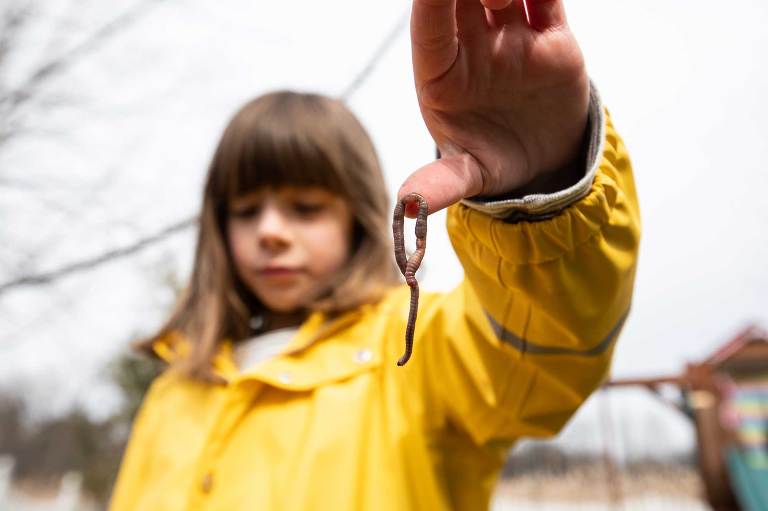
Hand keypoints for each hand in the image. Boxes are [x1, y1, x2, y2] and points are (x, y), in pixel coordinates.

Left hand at [399, 0, 588, 214]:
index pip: (429, 27)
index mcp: (442, 74)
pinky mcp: (551, 34)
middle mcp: (472, 47)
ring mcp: (510, 36)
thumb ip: (441, 184)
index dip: (431, 2)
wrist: (546, 163)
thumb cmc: (494, 163)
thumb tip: (407, 207)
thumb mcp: (469, 176)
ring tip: (507, 6)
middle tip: (489, 2)